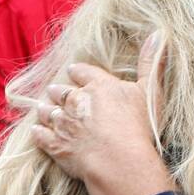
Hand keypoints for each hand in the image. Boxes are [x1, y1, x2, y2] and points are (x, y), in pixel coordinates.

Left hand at [30, 32, 174, 194]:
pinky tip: (36, 130)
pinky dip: (38, 132)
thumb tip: (157, 34)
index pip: (84, 72)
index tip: (73, 70)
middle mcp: (76, 101)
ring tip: (43, 107)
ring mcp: (63, 123)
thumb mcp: (150, 90)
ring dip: (46, 109)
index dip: (78, 71)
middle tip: (55, 89)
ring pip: (48, 112)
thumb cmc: (137, 125)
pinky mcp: (56, 145)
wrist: (118, 159)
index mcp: (99, 86)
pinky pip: (41, 136)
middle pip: (62, 91)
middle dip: (59, 90)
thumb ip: (151, 62)